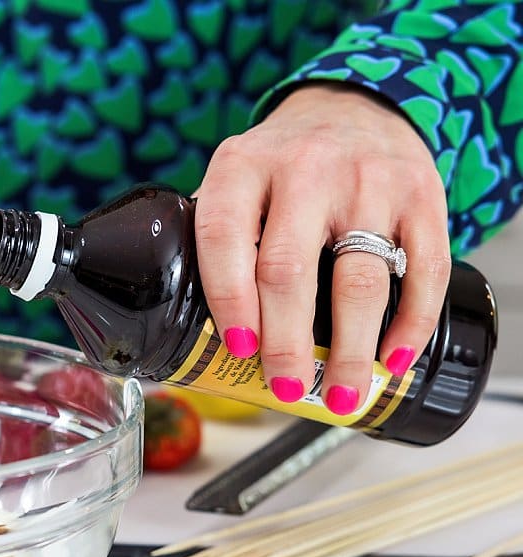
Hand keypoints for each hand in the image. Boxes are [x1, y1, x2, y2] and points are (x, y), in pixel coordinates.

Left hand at [193, 84, 449, 414]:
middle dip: (286, 343)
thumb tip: (187, 329)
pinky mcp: (422, 196)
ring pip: (359, 280)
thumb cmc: (283, 165)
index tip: (239, 350)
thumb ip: (215, 236)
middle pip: (289, 271)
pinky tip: (394, 358)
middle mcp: (305, 168)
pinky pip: (424, 269)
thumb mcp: (236, 179)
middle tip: (287, 388)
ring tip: (342, 394)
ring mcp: (368, 181)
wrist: (356, 107)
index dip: (229, 302)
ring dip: (351, 349)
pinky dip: (411, 322)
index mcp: (243, 166)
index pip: (224, 239)